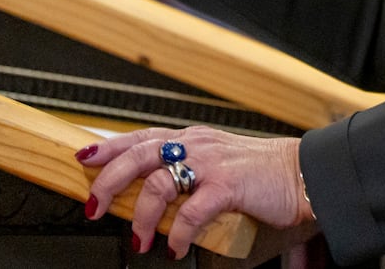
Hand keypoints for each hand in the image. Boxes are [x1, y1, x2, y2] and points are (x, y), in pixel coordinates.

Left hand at [75, 127, 314, 258]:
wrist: (301, 173)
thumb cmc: (260, 172)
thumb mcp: (216, 162)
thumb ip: (186, 170)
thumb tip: (150, 192)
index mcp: (192, 138)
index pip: (141, 136)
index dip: (109, 146)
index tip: (83, 156)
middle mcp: (197, 145)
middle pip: (139, 154)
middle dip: (108, 180)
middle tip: (94, 206)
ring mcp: (212, 164)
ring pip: (158, 183)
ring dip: (141, 216)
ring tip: (140, 240)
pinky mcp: (228, 185)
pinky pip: (191, 211)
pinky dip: (178, 233)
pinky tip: (177, 248)